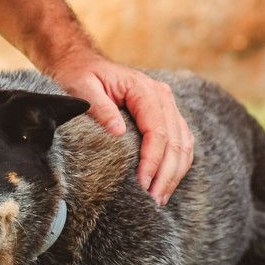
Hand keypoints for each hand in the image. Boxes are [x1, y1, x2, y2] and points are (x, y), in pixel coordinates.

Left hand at [47, 53, 194, 203]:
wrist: (83, 63)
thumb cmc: (80, 76)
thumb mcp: (83, 87)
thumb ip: (100, 107)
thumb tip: (119, 133)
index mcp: (144, 89)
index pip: (158, 131)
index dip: (152, 161)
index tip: (142, 185)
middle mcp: (162, 96)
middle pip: (176, 141)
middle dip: (166, 174)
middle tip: (152, 201)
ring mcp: (167, 106)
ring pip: (183, 144)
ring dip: (174, 174)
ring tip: (159, 199)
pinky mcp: (165, 117)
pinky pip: (181, 143)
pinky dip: (176, 166)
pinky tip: (165, 185)